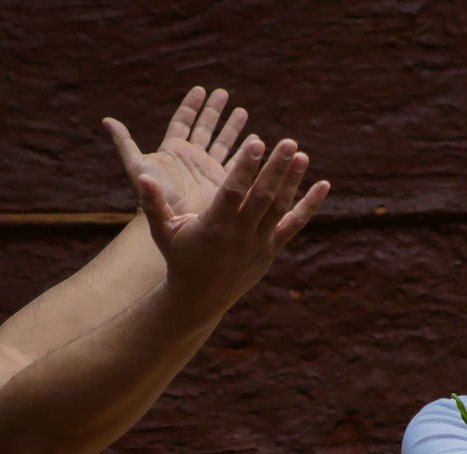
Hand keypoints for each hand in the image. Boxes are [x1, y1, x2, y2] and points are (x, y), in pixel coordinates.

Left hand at [104, 87, 253, 215]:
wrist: (172, 223)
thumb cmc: (153, 196)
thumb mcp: (137, 166)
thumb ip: (124, 143)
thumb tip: (106, 120)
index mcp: (173, 150)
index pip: (183, 122)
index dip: (191, 106)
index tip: (201, 90)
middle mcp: (192, 158)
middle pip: (205, 128)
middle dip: (214, 110)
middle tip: (223, 93)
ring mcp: (208, 170)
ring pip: (223, 143)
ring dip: (232, 127)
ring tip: (241, 111)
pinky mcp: (222, 183)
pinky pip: (236, 163)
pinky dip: (245, 152)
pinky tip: (255, 140)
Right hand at [137, 138, 329, 311]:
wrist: (200, 298)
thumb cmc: (180, 258)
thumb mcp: (163, 232)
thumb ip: (154, 203)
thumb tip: (142, 175)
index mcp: (214, 226)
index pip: (233, 192)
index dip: (246, 167)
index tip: (257, 143)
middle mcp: (239, 235)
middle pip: (262, 197)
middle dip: (275, 169)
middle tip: (289, 142)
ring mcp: (259, 243)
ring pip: (280, 208)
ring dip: (293, 181)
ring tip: (302, 155)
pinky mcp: (271, 250)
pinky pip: (294, 225)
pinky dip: (310, 205)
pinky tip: (324, 185)